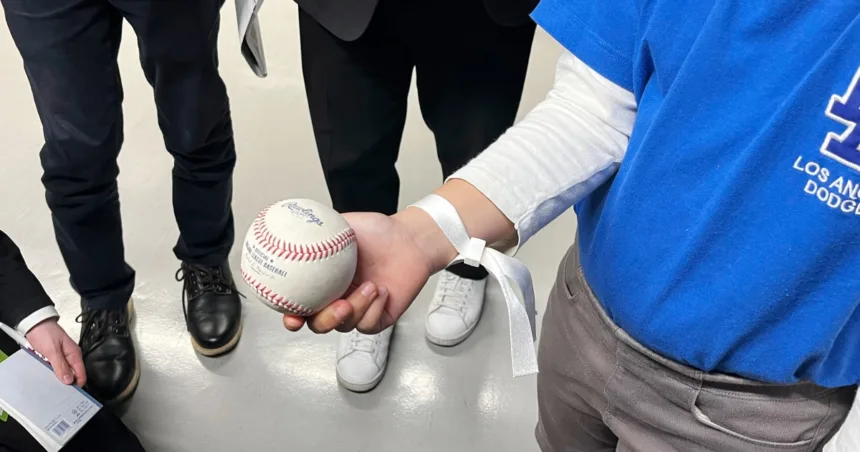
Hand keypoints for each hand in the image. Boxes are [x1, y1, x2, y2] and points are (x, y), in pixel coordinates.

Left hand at [25, 318, 85, 385]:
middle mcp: (70, 356)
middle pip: (72, 374)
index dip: (77, 384)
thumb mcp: (52, 350)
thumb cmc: (45, 332)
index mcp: (74, 354)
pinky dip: (52, 372)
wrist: (34, 324)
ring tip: (50, 382)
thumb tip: (69, 380)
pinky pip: (56, 368)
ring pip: (63, 372)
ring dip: (57, 377)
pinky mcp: (55, 357)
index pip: (81, 373)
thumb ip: (60, 366)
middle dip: (66, 382)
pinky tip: (46, 374)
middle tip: (57, 389)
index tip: (70, 392)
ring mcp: (62, 356)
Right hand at [283, 209, 450, 334]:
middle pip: (319, 324)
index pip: (298, 306)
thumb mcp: (344, 224)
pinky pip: (368, 325)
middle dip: (325, 320)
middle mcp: (337, 298)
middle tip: (340, 305)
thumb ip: (317, 228)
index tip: (292, 317)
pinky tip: (382, 290)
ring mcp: (358, 310)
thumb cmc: (378, 233)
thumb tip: (293, 226)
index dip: (291, 316)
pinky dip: (374, 308)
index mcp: (322, 282)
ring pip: (346, 325)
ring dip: (358, 307)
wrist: (409, 239)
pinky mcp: (378, 317)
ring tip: (370, 285)